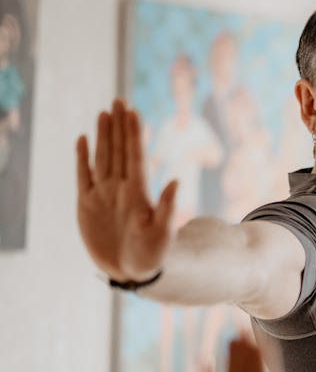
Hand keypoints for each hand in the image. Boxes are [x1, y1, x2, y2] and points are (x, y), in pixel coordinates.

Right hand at [76, 99, 177, 279]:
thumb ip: (167, 208)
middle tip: (119, 100)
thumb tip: (176, 181)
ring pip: (103, 157)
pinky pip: (84, 175)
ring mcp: (104, 194)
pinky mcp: (87, 204)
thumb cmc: (153, 255)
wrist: (133, 271)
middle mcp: (121, 188)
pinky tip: (84, 139)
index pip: (134, 156)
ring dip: (104, 136)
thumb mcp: (163, 233)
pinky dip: (83, 158)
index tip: (133, 112)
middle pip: (119, 150)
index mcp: (138, 192)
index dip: (133, 134)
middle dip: (119, 126)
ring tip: (105, 113)